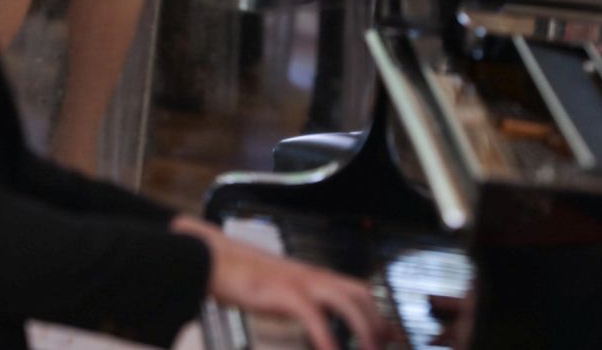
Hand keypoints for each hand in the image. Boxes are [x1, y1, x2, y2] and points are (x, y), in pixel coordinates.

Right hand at [171, 215, 389, 349]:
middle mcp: (311, 275)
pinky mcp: (283, 293)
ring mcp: (299, 282)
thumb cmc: (241, 277)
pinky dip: (327, 336)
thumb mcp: (279, 289)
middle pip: (359, 292)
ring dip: (364, 327)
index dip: (377, 312)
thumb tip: (320, 323)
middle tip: (387, 344)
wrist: (211, 260)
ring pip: (346, 300)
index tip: (391, 334)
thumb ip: (302, 303)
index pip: (356, 289)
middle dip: (377, 320)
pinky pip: (314, 316)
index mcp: (311, 275)